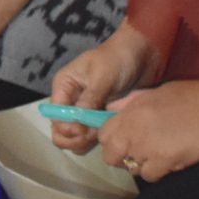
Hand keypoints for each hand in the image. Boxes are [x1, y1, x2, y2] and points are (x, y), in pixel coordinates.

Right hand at [46, 25, 162, 150]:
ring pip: (75, 137)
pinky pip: (92, 136)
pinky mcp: (99, 118)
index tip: (83, 130)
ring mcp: (85, 112)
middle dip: (73, 137)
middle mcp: (70, 101)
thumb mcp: (103, 75)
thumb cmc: (118, 58)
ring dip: (85, 141)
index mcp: (64, 86)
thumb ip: (91, 98)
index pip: (55, 114)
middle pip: (61, 129)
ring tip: (103, 134)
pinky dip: (98, 139)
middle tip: (91, 136)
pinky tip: (110, 133)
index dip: (65, 126)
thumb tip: (78, 121)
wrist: (143, 56)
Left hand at [94, 77, 198, 182]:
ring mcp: (147, 147)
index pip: (102, 134)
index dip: (112, 139)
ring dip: (143, 164)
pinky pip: (150, 176)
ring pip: (131, 168)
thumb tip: (112, 111)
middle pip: (110, 156)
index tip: (124, 140)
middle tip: (140, 151)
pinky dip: (158, 171)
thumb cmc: (192, 95)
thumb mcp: (156, 93)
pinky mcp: (165, 161)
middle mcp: (133, 130)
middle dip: (122, 156)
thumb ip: (130, 103)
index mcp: (130, 111)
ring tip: (160, 154)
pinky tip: (171, 160)